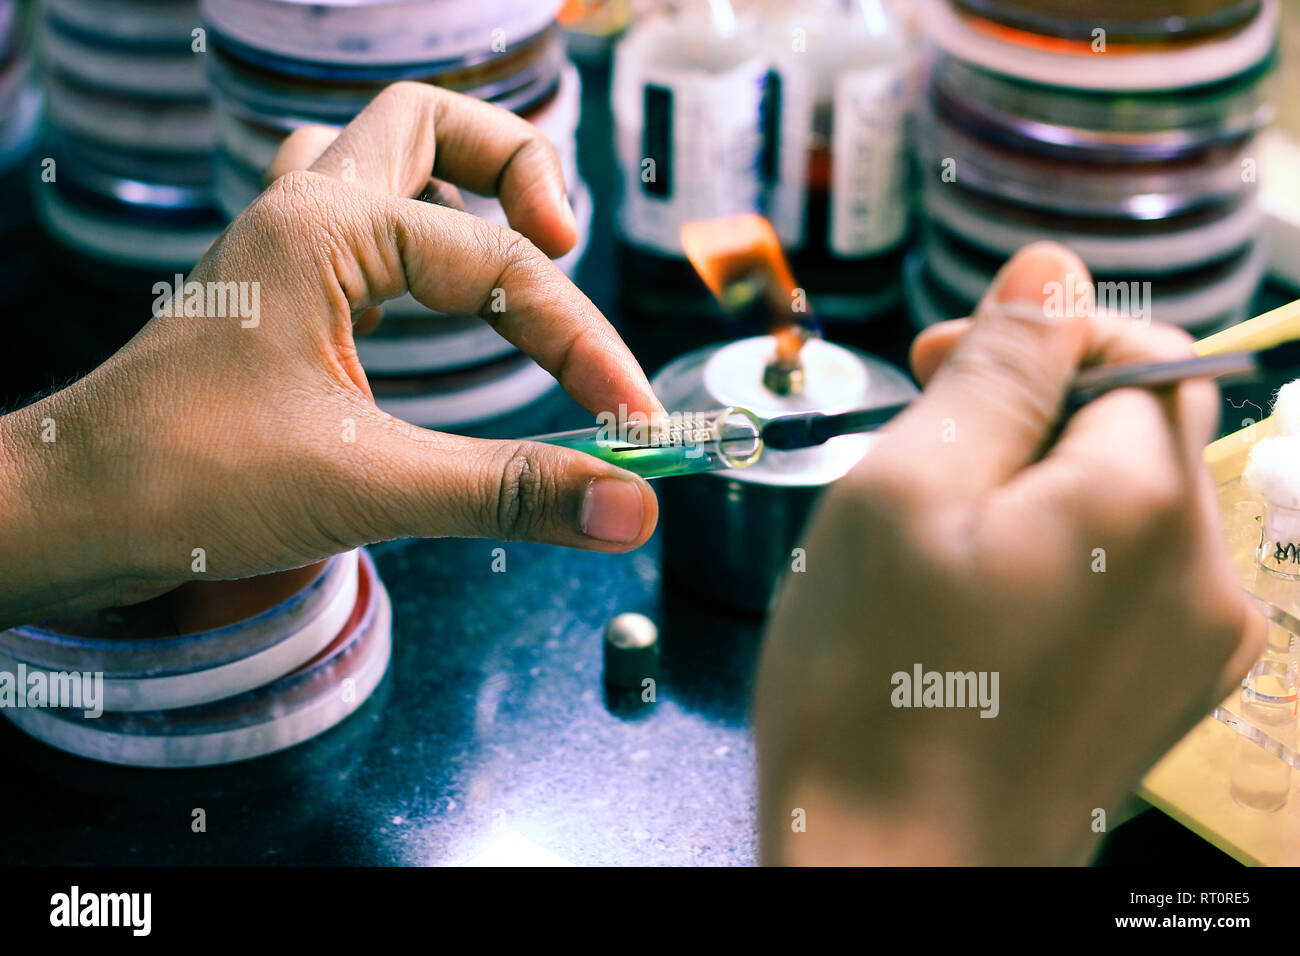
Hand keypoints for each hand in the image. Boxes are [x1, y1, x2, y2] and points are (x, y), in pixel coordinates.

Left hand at [0, 83, 660, 627]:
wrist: (73, 512)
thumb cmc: (187, 483)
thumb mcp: (367, 485)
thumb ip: (508, 491)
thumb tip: (631, 506)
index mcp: (328, 229)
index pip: (501, 265)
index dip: (584, 343)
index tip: (634, 420)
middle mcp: (304, 214)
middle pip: (432, 126)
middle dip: (518, 171)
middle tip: (565, 249)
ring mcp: (284, 249)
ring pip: (385, 160)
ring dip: (460, 189)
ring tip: (521, 255)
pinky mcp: (277, 294)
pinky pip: (356, 225)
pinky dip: (415, 245)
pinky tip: (438, 305)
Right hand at [754, 242, 1263, 864]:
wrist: (888, 875)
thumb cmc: (872, 683)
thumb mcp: (906, 489)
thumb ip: (994, 368)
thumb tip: (1052, 271)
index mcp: (1150, 503)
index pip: (1140, 348)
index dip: (1035, 337)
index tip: (937, 366)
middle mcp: (1207, 575)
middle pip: (1139, 426)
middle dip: (1031, 414)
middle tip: (919, 461)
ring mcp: (1195, 649)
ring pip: (1129, 504)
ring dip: (1037, 487)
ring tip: (935, 543)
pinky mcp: (1162, 698)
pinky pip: (1126, 581)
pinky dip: (1057, 558)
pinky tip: (975, 606)